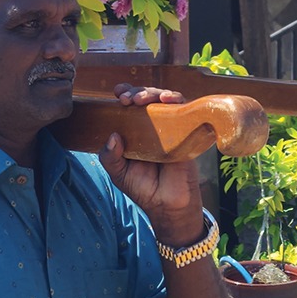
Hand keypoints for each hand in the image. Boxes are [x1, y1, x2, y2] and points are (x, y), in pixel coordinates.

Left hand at [99, 85, 205, 247]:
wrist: (167, 206)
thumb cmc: (143, 188)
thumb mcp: (119, 173)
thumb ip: (109, 157)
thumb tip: (113, 136)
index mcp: (136, 130)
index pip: (131, 105)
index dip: (126, 93)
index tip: (118, 94)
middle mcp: (154, 125)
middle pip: (148, 97)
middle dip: (137, 91)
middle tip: (127, 99)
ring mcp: (171, 127)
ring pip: (165, 99)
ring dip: (153, 93)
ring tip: (142, 100)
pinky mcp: (187, 132)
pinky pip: (185, 110)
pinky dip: (176, 100)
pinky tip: (167, 100)